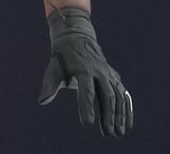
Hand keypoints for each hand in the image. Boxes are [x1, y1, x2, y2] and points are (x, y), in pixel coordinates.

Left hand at [38, 7, 133, 136]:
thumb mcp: (53, 68)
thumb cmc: (62, 56)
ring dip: (120, 115)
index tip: (87, 123)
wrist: (76, 37)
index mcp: (83, 70)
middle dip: (108, 115)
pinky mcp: (113, 77)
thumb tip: (42, 101)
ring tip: (118, 133)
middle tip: (108, 134)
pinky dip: (127, 109)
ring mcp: (108, 74)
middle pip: (106, 96)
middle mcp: (99, 72)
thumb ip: (49, 85)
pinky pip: (123, 94)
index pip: (86, 91)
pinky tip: (127, 125)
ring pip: (118, 96)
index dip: (87, 107)